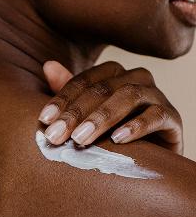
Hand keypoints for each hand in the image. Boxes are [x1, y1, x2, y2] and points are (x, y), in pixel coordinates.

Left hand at [38, 61, 182, 154]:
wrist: (150, 151)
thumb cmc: (114, 130)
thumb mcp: (89, 113)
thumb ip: (71, 92)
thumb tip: (48, 65)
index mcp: (113, 75)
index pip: (84, 81)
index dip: (62, 99)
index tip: (45, 120)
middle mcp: (135, 79)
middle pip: (103, 88)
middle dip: (76, 113)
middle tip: (56, 136)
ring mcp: (156, 96)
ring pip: (128, 96)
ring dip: (102, 118)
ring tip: (81, 139)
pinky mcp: (172, 117)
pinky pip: (156, 115)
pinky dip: (137, 126)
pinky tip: (118, 139)